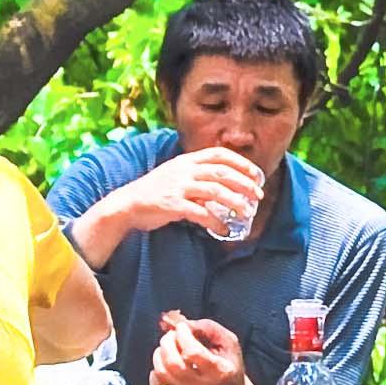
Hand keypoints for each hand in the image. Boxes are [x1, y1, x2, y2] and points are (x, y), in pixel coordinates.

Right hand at [104, 148, 265, 237]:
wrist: (127, 204)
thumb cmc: (155, 191)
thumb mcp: (176, 174)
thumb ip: (197, 175)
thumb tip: (224, 183)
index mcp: (187, 160)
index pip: (220, 154)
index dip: (241, 163)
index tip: (257, 175)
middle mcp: (184, 170)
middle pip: (222, 173)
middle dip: (244, 184)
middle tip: (258, 196)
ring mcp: (178, 186)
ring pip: (215, 191)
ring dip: (234, 202)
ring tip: (247, 213)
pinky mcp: (172, 205)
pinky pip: (200, 213)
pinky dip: (215, 222)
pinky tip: (224, 229)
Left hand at [150, 310, 247, 384]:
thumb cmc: (228, 362)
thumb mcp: (227, 340)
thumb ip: (207, 327)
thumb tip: (181, 324)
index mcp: (219, 371)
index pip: (192, 352)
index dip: (182, 335)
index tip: (183, 327)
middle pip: (173, 363)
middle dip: (167, 342)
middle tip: (172, 335)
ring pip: (162, 373)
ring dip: (159, 354)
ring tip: (168, 348)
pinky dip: (155, 372)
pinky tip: (165, 365)